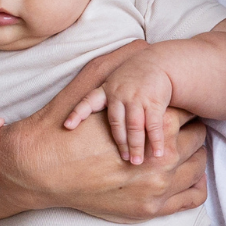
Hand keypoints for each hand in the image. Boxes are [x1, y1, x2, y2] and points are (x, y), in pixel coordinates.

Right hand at [0, 45, 207, 222]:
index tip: (179, 109)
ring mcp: (159, 189)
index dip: (185, 108)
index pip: (190, 113)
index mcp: (156, 125)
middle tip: (183, 130)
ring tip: (182, 152)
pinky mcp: (149, 211)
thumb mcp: (92, 83)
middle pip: (198, 141)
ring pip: (198, 171)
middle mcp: (164, 160)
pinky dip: (194, 187)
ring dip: (194, 159)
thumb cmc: (65, 126)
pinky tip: (185, 177)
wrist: (39, 169)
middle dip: (191, 133)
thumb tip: (144, 43)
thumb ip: (120, 61)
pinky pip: (190, 199)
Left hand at [61, 50, 177, 164]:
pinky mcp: (154, 101)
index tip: (67, 126)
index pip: (88, 102)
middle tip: (123, 160)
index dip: (77, 113)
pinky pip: (154, 125)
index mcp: (107, 91)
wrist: (157, 63)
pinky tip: (157, 153)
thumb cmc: (131, 80)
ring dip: (136, 146)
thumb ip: (102, 100)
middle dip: (120, 144)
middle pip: (116, 124)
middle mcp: (120, 94)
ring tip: (136, 162)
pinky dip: (156, 140)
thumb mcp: (113, 84)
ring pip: (134, 126)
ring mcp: (137, 97)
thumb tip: (77, 125)